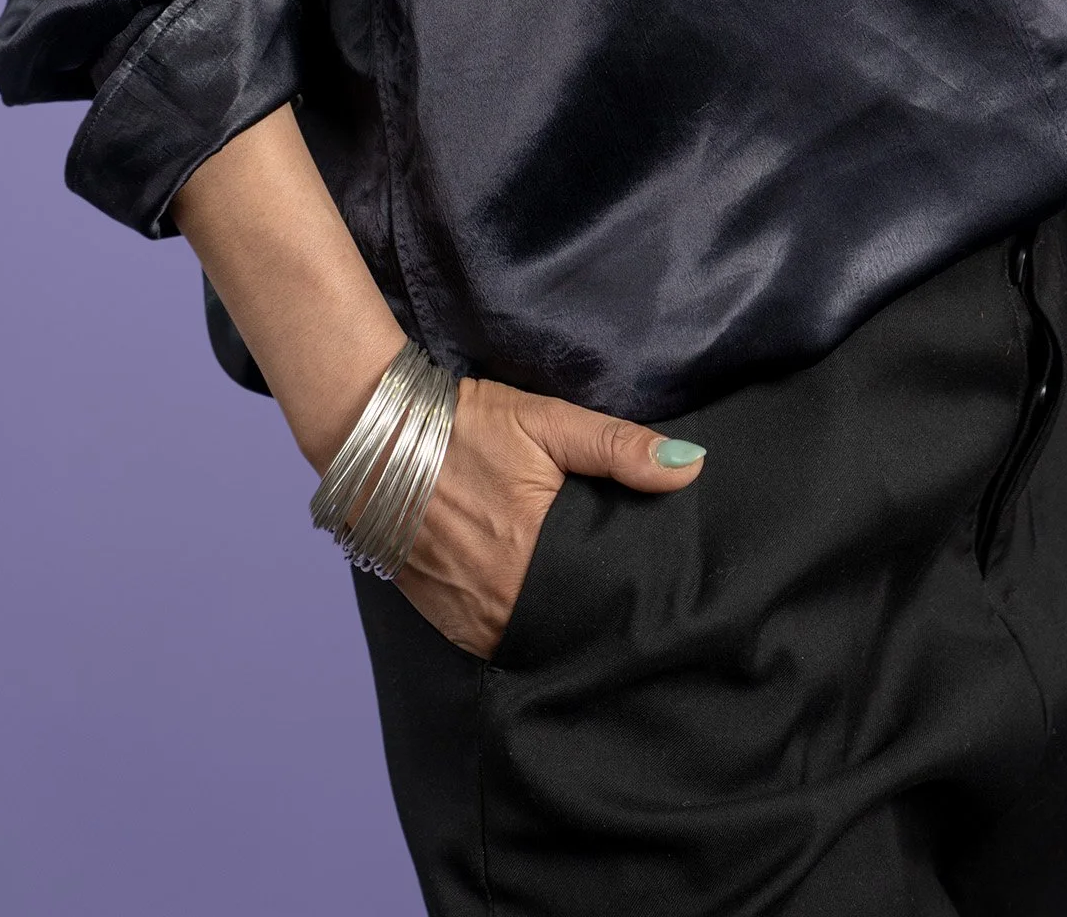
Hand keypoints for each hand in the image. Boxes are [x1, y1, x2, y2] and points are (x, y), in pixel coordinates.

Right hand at [394, 375, 704, 657]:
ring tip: (586, 604)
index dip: (630, 597)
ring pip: (532, 640)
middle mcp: (500, 600)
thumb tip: (691, 468)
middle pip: (570, 627)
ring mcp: (467, 616)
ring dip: (558, 627)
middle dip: (597, 616)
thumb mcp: (548, 422)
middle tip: (627, 598)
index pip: (603, 602)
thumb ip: (618, 449)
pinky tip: (536, 608)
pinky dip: (517, 630)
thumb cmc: (465, 426)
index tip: (656, 589)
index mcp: (535, 557)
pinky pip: (494, 642)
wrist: (375, 437)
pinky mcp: (441, 619)